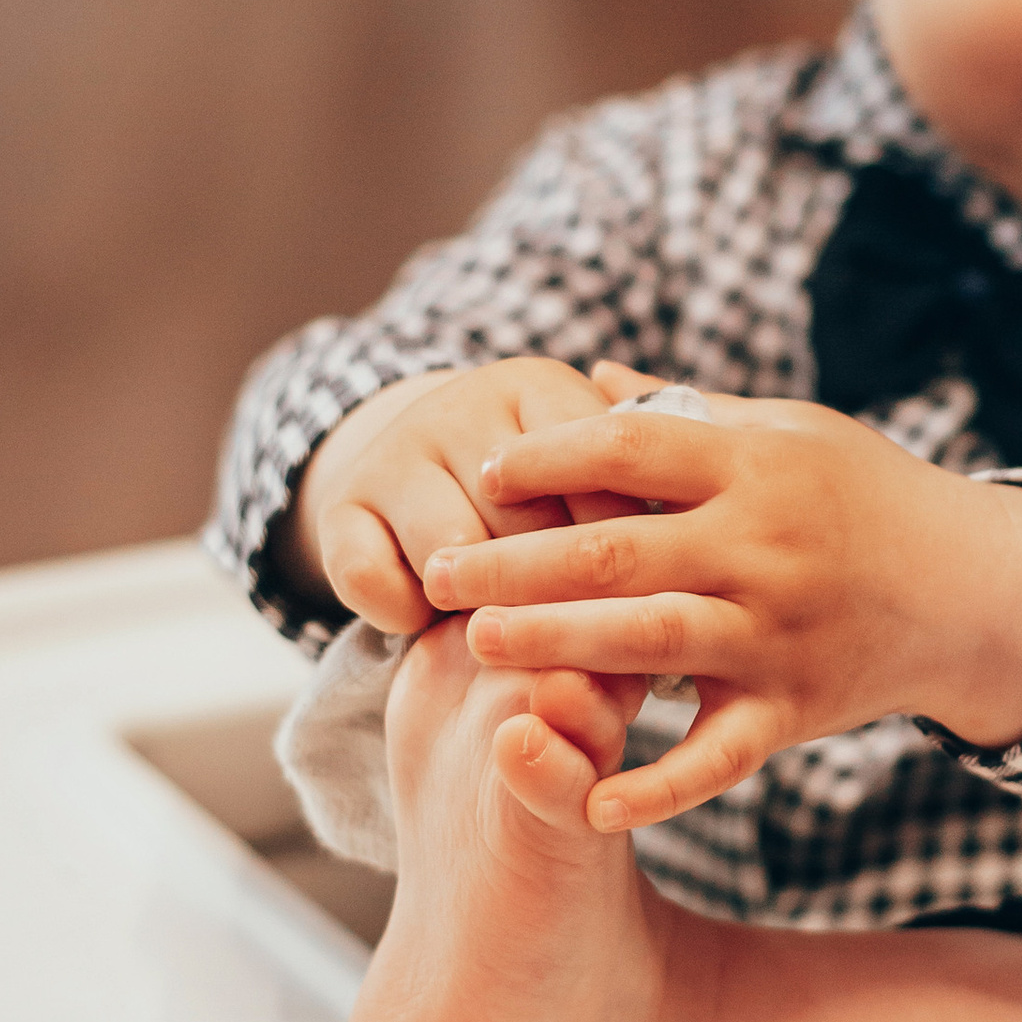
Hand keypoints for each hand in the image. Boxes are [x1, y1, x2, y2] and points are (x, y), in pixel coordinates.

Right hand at [290, 357, 646, 633]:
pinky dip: (403, 614)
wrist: (422, 471)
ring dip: (479, 607)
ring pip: (451, 554)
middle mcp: (460, 407)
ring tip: (505, 631)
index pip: (595, 472)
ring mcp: (394, 452)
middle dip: (554, 591)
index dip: (617, 548)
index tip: (641, 597)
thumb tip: (682, 551)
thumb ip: (633, 498)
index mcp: (539, 387)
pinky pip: (371, 578)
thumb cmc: (540, 492)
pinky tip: (425, 622)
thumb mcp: (591, 475)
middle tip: (577, 633)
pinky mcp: (340, 506)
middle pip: (525, 524)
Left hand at [419, 381, 1021, 826]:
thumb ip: (686, 414)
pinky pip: (718, 756)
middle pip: (618, 552)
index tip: (482, 473)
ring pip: (650, 643)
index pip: (629, 450)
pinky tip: (591, 800)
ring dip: (557, 646)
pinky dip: (657, 786)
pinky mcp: (794, 708)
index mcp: (756, 464)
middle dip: (517, 562)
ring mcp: (779, 632)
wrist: (974, 590)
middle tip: (439, 572)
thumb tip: (590, 378)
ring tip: (476, 645)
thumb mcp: (789, 432)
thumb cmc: (864, 496)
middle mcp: (765, 546)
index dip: (548, 458)